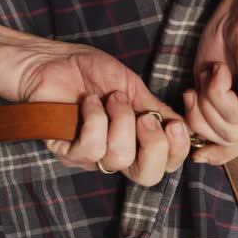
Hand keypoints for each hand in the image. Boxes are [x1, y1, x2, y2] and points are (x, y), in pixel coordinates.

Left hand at [0, 26, 190, 185]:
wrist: (53, 60)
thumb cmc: (91, 72)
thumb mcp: (134, 88)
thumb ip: (157, 110)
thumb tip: (184, 126)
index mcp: (139, 142)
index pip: (167, 165)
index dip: (177, 151)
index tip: (175, 124)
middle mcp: (119, 155)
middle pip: (148, 177)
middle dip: (154, 146)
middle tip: (144, 118)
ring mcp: (93, 157)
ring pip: (121, 157)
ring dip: (120, 119)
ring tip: (110, 98)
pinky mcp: (68, 152)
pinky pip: (93, 147)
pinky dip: (95, 119)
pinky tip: (89, 103)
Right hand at [185, 0, 237, 164]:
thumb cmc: (230, 37)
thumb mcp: (207, 83)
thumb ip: (205, 110)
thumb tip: (195, 141)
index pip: (236, 146)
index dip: (214, 154)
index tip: (196, 154)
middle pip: (225, 140)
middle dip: (200, 116)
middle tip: (194, 88)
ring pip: (228, 132)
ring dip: (209, 100)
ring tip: (214, 72)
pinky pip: (234, 116)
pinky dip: (218, 91)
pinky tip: (223, 70)